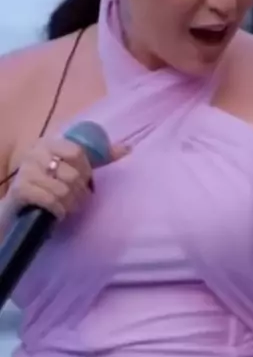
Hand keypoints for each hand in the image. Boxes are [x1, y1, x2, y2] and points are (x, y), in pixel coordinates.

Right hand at [6, 137, 127, 219]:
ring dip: (70, 204)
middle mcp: (35, 154)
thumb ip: (99, 157)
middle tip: (76, 198)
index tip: (84, 180)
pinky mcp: (21, 191)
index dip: (86, 170)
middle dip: (79, 192)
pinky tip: (59, 213)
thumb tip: (129, 148)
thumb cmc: (52, 182)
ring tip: (68, 206)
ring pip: (62, 190)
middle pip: (73, 174)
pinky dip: (59, 211)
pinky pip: (50, 201)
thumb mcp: (73, 166)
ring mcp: (26, 172)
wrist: (20, 204)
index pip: (77, 152)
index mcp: (49, 143)